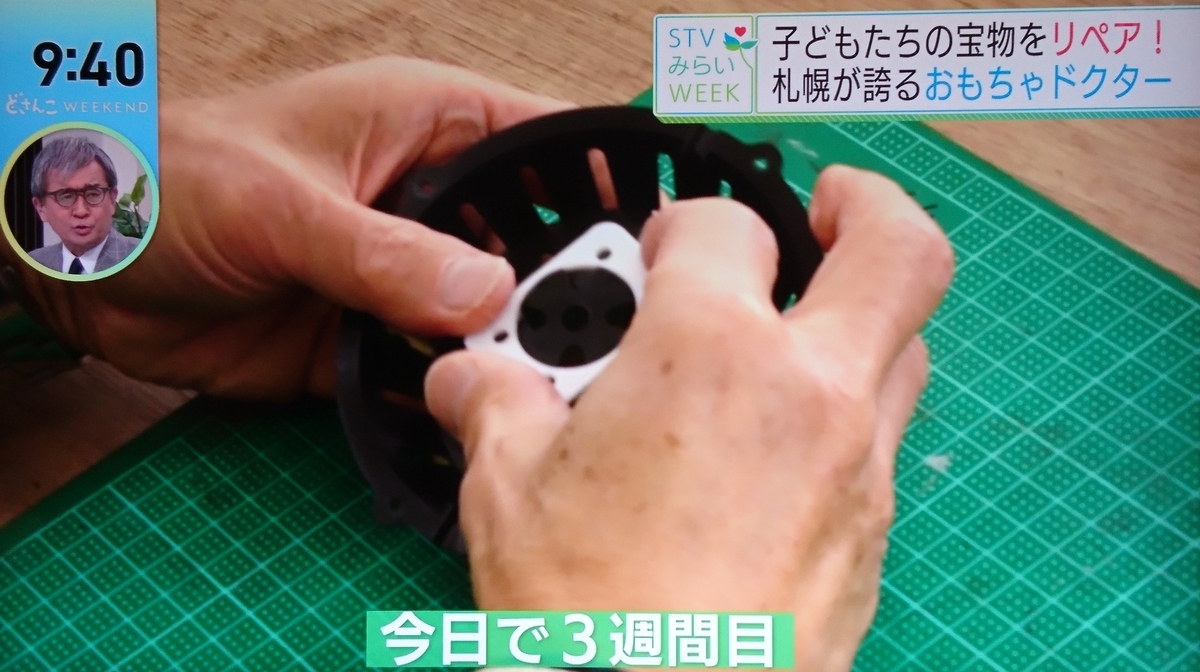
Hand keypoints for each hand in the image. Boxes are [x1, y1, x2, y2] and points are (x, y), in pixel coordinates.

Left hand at [2, 57, 568, 397]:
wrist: (74, 263)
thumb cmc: (168, 177)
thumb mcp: (283, 205)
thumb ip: (384, 253)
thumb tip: (485, 295)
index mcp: (424, 126)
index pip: (541, 140)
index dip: (602, 178)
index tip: (652, 234)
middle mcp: (429, 201)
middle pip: (534, 237)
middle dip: (569, 280)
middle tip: (607, 332)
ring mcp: (403, 274)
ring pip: (492, 311)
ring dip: (517, 345)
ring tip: (557, 382)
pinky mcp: (371, 339)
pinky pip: (437, 366)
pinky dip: (461, 390)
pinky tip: (489, 414)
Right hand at [424, 166, 954, 670]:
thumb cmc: (595, 621)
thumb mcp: (508, 494)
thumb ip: (493, 405)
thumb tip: (468, 380)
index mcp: (711, 351)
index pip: (722, 224)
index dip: (681, 225)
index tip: (652, 256)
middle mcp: (808, 390)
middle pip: (898, 250)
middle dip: (865, 207)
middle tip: (822, 209)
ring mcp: (858, 461)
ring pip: (904, 342)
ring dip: (859, 314)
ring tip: (794, 329)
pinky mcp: (875, 529)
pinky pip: (885, 433)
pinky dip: (846, 407)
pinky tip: (776, 442)